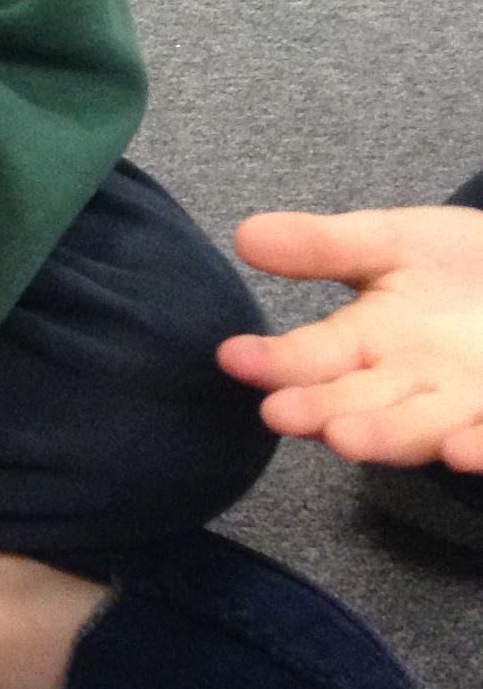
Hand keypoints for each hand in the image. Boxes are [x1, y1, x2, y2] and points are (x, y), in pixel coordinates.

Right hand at [217, 205, 482, 470]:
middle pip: (357, 401)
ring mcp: (465, 404)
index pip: (311, 356)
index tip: (231, 358)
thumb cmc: (460, 265)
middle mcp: (410, 383)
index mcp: (368, 341)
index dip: (273, 360)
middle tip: (279, 414)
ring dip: (387, 436)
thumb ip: (321, 244)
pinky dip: (480, 449)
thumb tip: (242, 236)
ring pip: (420, 428)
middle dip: (319, 409)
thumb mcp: (389, 242)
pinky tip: (459, 452)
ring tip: (344, 439)